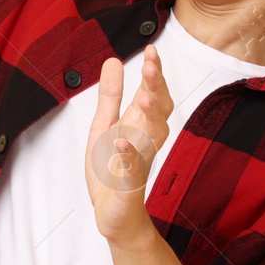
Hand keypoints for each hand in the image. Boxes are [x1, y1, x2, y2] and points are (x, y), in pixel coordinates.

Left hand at [84, 44, 173, 242]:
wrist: (115, 214)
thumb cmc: (112, 169)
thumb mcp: (105, 125)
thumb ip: (110, 95)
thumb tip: (113, 60)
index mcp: (139, 124)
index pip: (152, 93)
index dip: (154, 73)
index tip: (151, 50)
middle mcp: (145, 140)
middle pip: (159, 110)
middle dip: (157, 87)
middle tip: (151, 66)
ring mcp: (139, 162)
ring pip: (153, 136)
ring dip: (150, 116)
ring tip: (143, 96)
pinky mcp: (129, 185)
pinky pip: (132, 170)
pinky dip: (129, 156)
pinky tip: (122, 142)